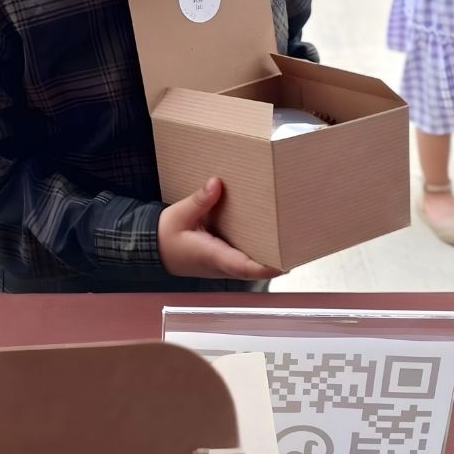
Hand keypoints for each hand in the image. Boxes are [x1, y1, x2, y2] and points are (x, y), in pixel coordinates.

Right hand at [157, 177, 280, 281]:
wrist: (154, 248)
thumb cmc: (166, 235)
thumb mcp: (178, 214)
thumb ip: (199, 200)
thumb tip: (216, 184)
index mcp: (212, 255)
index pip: (244, 267)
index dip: (266, 266)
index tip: (286, 262)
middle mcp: (222, 264)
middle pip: (255, 269)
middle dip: (278, 261)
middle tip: (299, 245)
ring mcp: (224, 264)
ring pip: (252, 266)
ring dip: (271, 257)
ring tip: (291, 239)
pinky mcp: (224, 259)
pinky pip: (246, 259)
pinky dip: (259, 250)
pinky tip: (271, 235)